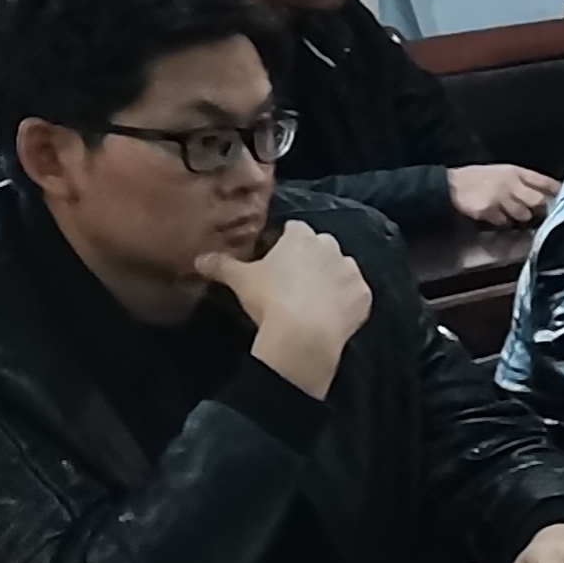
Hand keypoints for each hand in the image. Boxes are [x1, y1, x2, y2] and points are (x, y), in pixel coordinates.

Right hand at [200, 219, 373, 397]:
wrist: (304, 334)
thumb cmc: (270, 298)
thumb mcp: (240, 280)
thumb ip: (221, 265)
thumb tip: (199, 259)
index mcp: (301, 237)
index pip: (294, 229)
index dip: (286, 242)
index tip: (277, 257)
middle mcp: (331, 247)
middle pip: (321, 246)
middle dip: (311, 258)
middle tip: (294, 280)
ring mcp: (351, 271)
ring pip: (341, 268)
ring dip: (331, 278)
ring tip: (313, 299)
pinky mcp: (364, 295)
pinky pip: (355, 294)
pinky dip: (346, 301)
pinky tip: (331, 314)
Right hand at [448, 159, 557, 227]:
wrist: (452, 185)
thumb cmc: (480, 178)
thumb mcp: (504, 172)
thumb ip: (524, 180)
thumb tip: (547, 193)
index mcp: (516, 171)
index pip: (545, 181)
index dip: (556, 192)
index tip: (560, 200)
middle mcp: (511, 183)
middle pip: (539, 201)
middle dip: (540, 209)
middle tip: (539, 214)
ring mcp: (500, 197)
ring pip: (523, 215)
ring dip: (521, 218)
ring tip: (512, 214)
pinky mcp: (489, 211)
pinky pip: (505, 222)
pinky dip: (503, 223)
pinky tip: (496, 218)